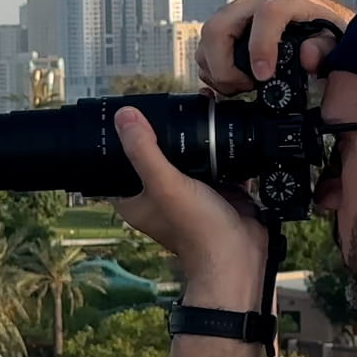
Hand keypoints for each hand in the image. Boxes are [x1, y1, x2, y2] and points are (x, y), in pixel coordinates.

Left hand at [111, 107, 266, 308]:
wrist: (240, 253)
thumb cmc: (197, 230)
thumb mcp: (164, 184)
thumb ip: (143, 150)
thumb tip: (124, 116)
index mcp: (135, 198)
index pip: (116, 163)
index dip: (119, 139)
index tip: (127, 114)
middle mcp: (158, 195)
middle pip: (154, 153)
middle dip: (161, 130)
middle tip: (166, 103)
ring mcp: (187, 192)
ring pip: (184, 155)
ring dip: (191, 135)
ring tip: (195, 105)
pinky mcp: (214, 189)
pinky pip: (212, 160)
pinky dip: (217, 145)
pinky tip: (219, 123)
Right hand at [195, 0, 353, 95]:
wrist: (316, 21)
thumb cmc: (324, 31)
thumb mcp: (334, 41)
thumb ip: (325, 49)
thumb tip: (308, 56)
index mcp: (286, 1)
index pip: (266, 15)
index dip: (260, 47)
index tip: (263, 76)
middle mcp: (255, 2)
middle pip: (218, 28)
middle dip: (223, 66)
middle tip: (243, 87)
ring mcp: (237, 12)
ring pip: (207, 39)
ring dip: (216, 70)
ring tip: (241, 86)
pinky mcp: (228, 25)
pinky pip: (206, 46)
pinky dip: (213, 69)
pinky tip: (233, 82)